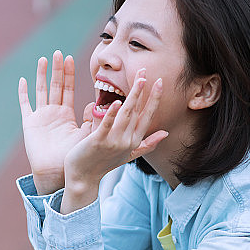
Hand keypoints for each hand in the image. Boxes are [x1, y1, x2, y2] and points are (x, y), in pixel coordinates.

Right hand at [18, 50, 92, 194]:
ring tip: (44, 59)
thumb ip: (93, 120)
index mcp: (66, 115)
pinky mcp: (30, 123)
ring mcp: (40, 117)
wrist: (57, 173)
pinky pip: (25, 105)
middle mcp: (53, 113)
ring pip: (41, 91)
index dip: (68, 74)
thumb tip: (102, 104)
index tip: (71, 59)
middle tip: (59, 53)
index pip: (67, 89)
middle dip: (57, 70)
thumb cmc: (74, 157)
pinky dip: (23, 93)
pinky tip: (23, 80)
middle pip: (54, 86)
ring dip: (42, 75)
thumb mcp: (87, 135)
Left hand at [61, 69, 166, 212]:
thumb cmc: (104, 164)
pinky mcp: (98, 142)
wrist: (84, 178)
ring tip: (139, 80)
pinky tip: (117, 102)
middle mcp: (127, 140)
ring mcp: (114, 141)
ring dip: (134, 96)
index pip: (147, 115)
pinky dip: (112, 114)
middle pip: (138, 111)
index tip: (159, 82)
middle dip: (143, 90)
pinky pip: (107, 125)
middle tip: (146, 71)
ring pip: (126, 115)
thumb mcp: (129, 154)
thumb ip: (148, 143)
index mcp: (134, 140)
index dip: (154, 98)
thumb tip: (166, 133)